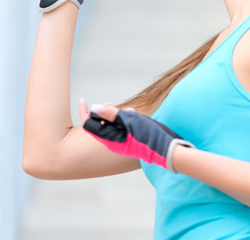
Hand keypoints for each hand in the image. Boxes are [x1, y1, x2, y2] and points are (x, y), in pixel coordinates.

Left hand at [79, 100, 193, 172]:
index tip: (83, 100)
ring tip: (129, 110)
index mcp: (109, 138)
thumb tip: (94, 107)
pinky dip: (124, 121)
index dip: (85, 112)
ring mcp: (121, 144)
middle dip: (103, 112)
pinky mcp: (129, 143)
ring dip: (116, 115)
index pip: (89, 124)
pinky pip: (120, 130)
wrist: (167, 150)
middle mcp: (112, 143)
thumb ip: (111, 113)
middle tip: (110, 102)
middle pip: (99, 125)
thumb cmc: (149, 135)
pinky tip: (134, 116)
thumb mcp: (130, 120)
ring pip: (111, 126)